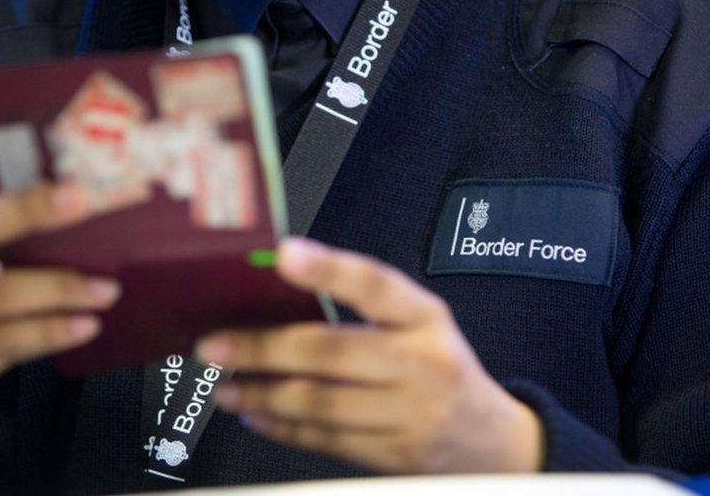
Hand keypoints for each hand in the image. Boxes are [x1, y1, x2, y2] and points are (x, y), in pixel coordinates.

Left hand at [196, 238, 543, 473]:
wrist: (493, 441)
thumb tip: (278, 296)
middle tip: (215, 345)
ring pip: (321, 402)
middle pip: (332, 351)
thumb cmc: (439, 368)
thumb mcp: (419, 327)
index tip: (283, 254)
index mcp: (426, 318)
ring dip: (262, 393)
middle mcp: (423, 363)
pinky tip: (257, 413)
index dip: (329, 268)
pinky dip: (284, 427)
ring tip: (226, 385)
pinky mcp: (396, 454)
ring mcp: (412, 414)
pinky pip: (326, 440)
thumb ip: (364, 310)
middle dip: (263, 348)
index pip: (376, 285)